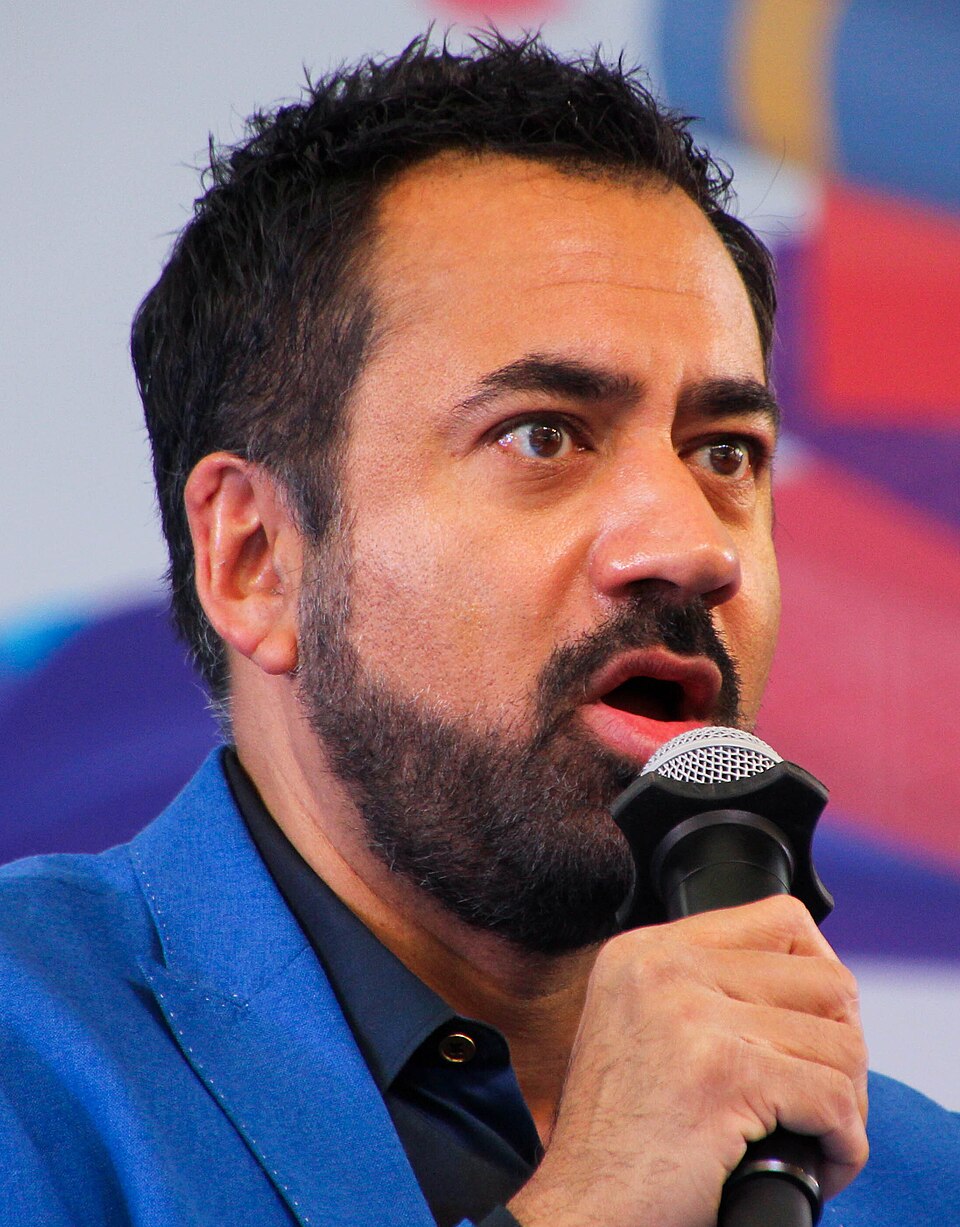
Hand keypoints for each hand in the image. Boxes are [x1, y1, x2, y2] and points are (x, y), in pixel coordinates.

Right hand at [508, 895, 868, 1226]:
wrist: (582, 1210)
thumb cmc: (618, 1140)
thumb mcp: (642, 1027)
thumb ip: (705, 990)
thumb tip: (812, 989)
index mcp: (645, 951)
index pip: (782, 920)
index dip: (818, 982)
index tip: (809, 1034)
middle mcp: (664, 969)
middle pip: (825, 980)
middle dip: (841, 1048)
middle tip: (818, 1099)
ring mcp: (691, 1017)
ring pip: (841, 1044)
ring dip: (846, 1105)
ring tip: (812, 1137)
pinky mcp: (721, 1077)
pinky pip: (835, 1099)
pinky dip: (843, 1146)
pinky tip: (814, 1166)